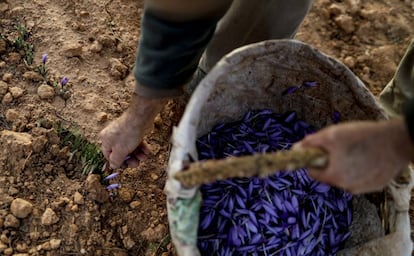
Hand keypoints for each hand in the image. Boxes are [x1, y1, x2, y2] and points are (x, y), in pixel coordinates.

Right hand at [99, 93, 166, 168]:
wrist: (140, 118)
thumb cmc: (128, 134)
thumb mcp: (120, 151)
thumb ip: (116, 160)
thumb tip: (113, 166)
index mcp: (106, 140)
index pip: (109, 155)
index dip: (118, 162)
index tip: (126, 166)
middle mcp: (113, 136)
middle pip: (121, 153)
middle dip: (130, 159)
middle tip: (137, 164)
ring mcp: (124, 133)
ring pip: (130, 148)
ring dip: (138, 155)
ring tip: (144, 157)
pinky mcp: (133, 131)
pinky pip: (136, 142)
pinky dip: (142, 148)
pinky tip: (147, 151)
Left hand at [293, 118, 413, 193]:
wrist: (396, 141)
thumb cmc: (361, 136)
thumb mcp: (332, 135)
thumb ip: (311, 143)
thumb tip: (295, 148)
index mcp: (334, 177)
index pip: (312, 173)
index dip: (313, 159)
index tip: (320, 150)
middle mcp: (347, 188)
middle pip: (329, 175)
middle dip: (330, 162)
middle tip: (340, 147)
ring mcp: (363, 188)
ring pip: (345, 177)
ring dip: (345, 166)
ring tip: (355, 150)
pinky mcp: (376, 186)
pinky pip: (361, 178)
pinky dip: (360, 170)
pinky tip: (367, 156)